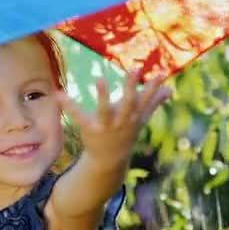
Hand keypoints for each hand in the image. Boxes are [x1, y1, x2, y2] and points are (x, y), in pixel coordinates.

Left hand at [56, 70, 171, 169]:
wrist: (111, 160)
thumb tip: (170, 89)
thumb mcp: (141, 118)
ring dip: (103, 96)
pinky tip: (58, 95)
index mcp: (135, 116)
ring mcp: (106, 126)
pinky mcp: (90, 128)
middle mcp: (122, 121)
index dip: (154, 87)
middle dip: (132, 87)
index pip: (146, 100)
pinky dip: (68, 106)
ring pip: (105, 110)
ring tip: (99, 79)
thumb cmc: (127, 132)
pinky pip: (79, 116)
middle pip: (129, 103)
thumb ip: (154, 102)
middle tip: (135, 69)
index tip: (161, 73)